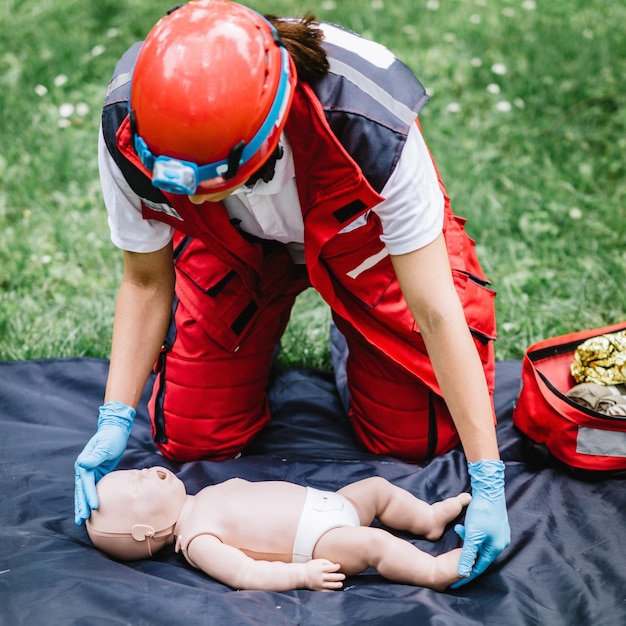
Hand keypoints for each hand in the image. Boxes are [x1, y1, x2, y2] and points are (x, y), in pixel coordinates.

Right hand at [74, 401, 135, 524]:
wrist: (115, 430)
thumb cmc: (110, 437)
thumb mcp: (105, 447)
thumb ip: (94, 457)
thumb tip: (82, 463)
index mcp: (84, 463)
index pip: (86, 483)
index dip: (89, 495)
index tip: (93, 507)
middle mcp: (84, 468)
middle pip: (81, 490)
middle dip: (81, 505)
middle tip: (81, 520)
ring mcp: (89, 471)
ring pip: (84, 491)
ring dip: (83, 504)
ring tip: (81, 520)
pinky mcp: (97, 472)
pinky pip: (92, 488)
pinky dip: (90, 498)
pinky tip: (91, 509)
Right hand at [304, 559, 344, 590]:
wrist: (302, 575)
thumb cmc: (312, 567)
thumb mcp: (318, 561)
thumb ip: (327, 562)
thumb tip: (336, 566)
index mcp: (321, 569)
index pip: (331, 568)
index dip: (336, 567)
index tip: (338, 566)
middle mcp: (321, 577)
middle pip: (333, 577)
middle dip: (340, 577)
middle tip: (343, 576)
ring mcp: (320, 584)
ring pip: (332, 585)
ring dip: (338, 585)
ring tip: (340, 584)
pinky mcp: (319, 590)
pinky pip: (327, 592)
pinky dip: (332, 591)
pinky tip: (334, 589)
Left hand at [451, 460, 509, 587]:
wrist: (489, 490)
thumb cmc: (481, 511)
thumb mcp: (472, 534)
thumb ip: (468, 554)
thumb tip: (464, 573)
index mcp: (495, 548)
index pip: (479, 567)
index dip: (466, 575)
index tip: (455, 584)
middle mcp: (500, 543)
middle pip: (480, 556)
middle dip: (467, 556)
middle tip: (453, 559)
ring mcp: (499, 534)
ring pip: (480, 545)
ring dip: (468, 542)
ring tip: (459, 531)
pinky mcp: (495, 525)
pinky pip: (482, 537)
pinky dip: (472, 535)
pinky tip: (465, 527)